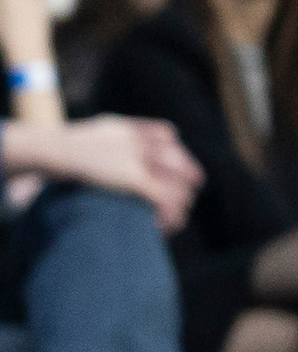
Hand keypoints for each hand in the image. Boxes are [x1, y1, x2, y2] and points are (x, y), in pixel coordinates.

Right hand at [14, 117, 204, 231]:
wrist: (51, 150)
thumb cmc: (63, 146)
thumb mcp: (91, 133)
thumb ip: (109, 136)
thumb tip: (111, 140)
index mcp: (129, 127)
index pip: (166, 134)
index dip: (175, 150)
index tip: (178, 163)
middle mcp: (141, 140)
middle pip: (178, 158)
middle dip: (188, 175)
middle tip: (193, 187)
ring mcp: (140, 158)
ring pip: (175, 180)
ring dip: (181, 200)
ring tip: (181, 215)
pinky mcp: (134, 178)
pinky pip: (163, 197)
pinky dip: (168, 211)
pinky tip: (168, 224)